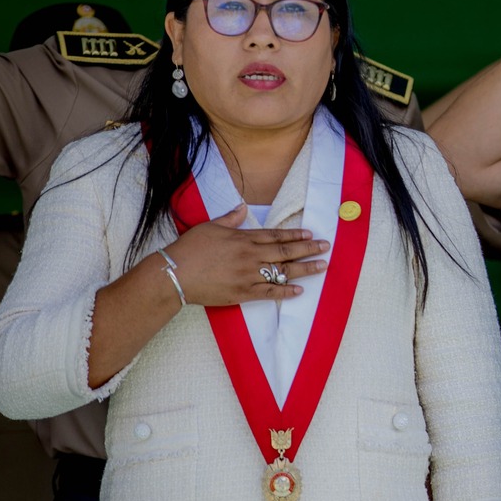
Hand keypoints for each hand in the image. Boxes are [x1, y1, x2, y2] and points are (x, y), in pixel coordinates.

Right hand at [161, 205, 327, 304]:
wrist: (174, 274)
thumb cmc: (190, 249)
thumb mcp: (210, 226)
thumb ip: (230, 218)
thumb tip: (242, 207)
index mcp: (244, 238)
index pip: (276, 235)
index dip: (295, 234)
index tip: (310, 233)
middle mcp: (251, 255)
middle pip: (286, 251)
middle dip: (308, 248)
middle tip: (326, 247)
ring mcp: (249, 275)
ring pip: (284, 271)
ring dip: (305, 269)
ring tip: (322, 266)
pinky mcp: (244, 292)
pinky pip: (270, 292)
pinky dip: (286, 292)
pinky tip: (300, 291)